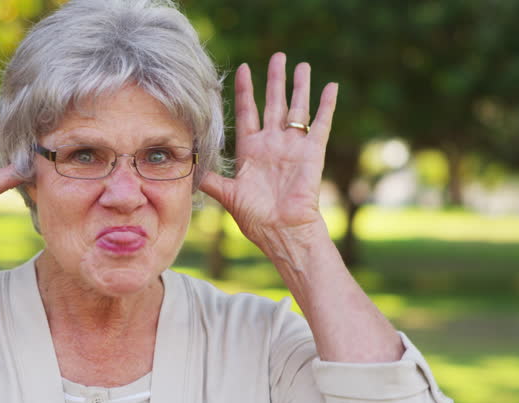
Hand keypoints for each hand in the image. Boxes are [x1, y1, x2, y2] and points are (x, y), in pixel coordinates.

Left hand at [200, 53, 337, 247]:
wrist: (282, 231)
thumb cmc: (255, 217)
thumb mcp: (227, 194)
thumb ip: (210, 178)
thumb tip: (187, 167)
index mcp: (251, 150)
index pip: (248, 112)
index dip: (246, 91)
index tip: (243, 69)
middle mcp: (272, 144)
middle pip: (273, 103)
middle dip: (274, 80)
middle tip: (278, 56)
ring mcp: (293, 146)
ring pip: (297, 108)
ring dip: (300, 87)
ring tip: (301, 65)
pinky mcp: (312, 152)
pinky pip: (320, 124)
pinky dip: (326, 105)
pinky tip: (331, 86)